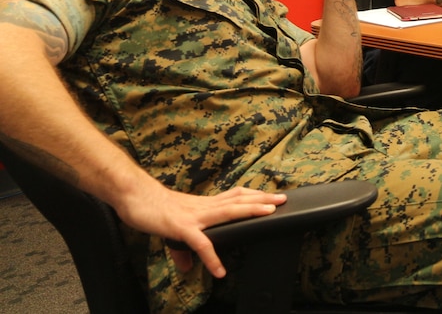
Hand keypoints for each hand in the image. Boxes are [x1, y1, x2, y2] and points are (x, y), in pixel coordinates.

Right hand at [115, 184, 284, 277]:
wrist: (133, 196)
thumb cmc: (153, 209)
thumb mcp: (172, 229)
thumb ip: (183, 249)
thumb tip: (189, 267)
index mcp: (204, 205)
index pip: (234, 196)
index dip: (254, 195)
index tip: (272, 195)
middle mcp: (204, 207)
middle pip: (239, 200)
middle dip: (262, 199)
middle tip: (283, 199)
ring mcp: (194, 216)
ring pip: (229, 212)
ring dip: (251, 211)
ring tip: (269, 214)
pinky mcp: (181, 228)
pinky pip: (201, 244)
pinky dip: (212, 257)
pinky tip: (220, 270)